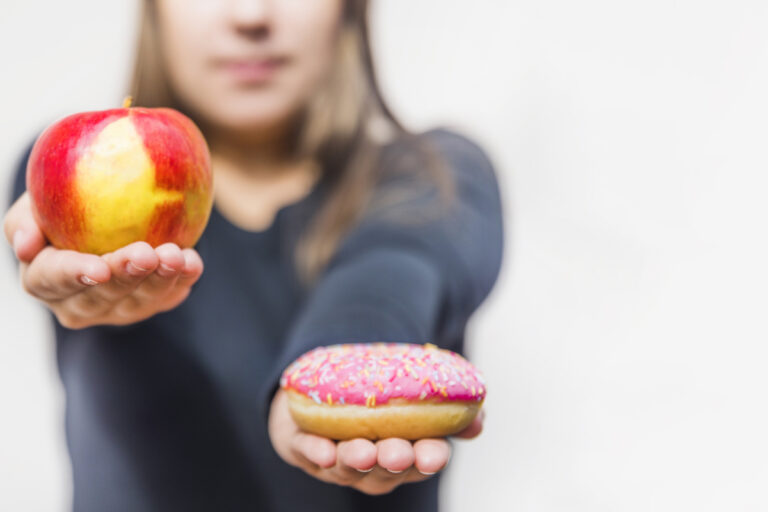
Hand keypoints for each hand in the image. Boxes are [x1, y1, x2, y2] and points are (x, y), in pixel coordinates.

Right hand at [4, 192, 203, 328]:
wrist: (105, 210)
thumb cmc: (61, 203)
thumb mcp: (36, 201)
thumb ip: (26, 219)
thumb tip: (25, 245)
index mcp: (42, 279)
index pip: (51, 281)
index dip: (75, 275)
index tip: (99, 267)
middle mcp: (77, 303)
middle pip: (101, 296)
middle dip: (126, 276)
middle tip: (147, 254)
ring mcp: (115, 309)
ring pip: (139, 301)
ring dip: (160, 279)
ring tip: (176, 255)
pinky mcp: (148, 304)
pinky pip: (168, 296)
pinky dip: (182, 279)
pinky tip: (192, 262)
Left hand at [268, 388, 483, 494]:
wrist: (325, 384)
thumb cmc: (379, 395)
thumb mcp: (415, 392)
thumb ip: (447, 404)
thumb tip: (480, 418)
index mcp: (406, 452)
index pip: (423, 460)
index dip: (429, 458)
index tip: (435, 453)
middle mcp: (373, 465)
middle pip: (385, 470)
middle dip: (393, 462)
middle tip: (398, 452)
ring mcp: (338, 459)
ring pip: (347, 467)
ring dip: (355, 460)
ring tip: (362, 451)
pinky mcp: (304, 446)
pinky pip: (307, 453)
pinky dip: (314, 453)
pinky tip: (322, 450)